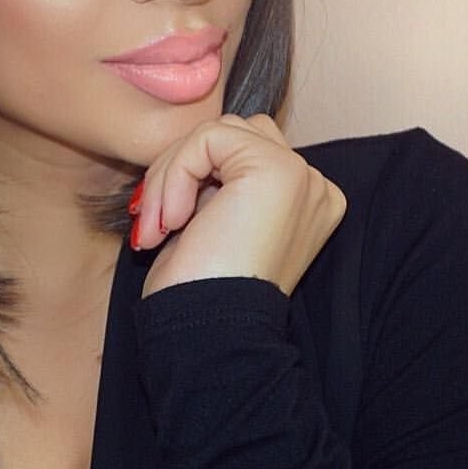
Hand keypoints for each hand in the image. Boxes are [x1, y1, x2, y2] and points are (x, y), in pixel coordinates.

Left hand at [132, 114, 346, 298]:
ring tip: (159, 223)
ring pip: (218, 131)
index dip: (193, 175)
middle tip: (154, 220)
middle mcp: (314, 187)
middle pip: (233, 134)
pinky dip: (174, 174)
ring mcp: (300, 176)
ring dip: (172, 173)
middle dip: (181, 168)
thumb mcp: (211, 224)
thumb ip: (216, 182)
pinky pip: (206, 139)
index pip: (242, 151)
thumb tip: (182, 151)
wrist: (211, 336)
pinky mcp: (276, 170)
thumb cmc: (200, 292)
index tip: (164, 223)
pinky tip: (172, 221)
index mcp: (305, 202)